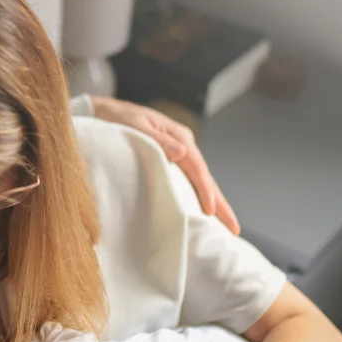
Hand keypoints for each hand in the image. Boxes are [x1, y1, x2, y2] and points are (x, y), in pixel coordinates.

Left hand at [91, 97, 239, 235]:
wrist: (107, 112)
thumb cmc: (119, 119)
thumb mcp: (136, 126)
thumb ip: (157, 140)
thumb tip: (180, 153)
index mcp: (180, 137)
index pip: (197, 169)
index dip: (205, 191)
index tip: (211, 211)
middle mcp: (184, 145)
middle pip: (206, 177)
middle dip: (220, 203)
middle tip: (234, 228)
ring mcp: (179, 152)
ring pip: (200, 180)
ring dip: (213, 201)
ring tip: (225, 224)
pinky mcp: (171, 159)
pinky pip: (189, 179)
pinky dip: (198, 194)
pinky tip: (203, 208)